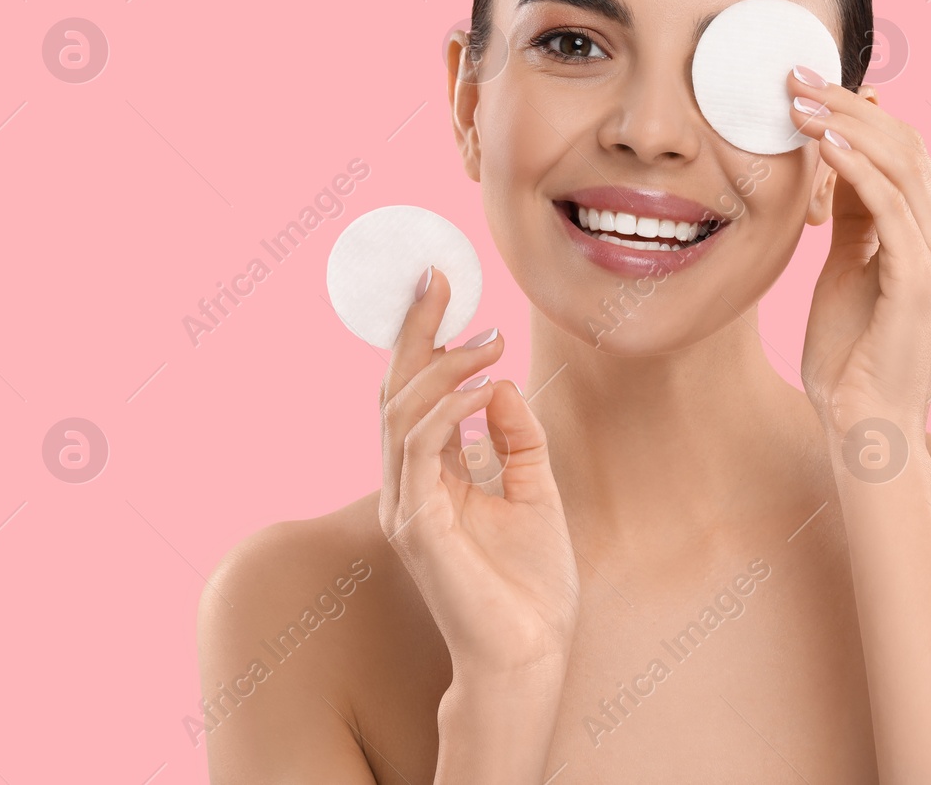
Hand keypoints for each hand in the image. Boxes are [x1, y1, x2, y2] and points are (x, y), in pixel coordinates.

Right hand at [377, 267, 580, 680]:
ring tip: (487, 339)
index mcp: (430, 477)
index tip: (445, 286)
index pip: (415, 395)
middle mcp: (407, 486)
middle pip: (395, 392)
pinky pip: (420, 449)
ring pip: (401, 413)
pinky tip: (483, 387)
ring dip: (443, 367)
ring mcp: (404, 505)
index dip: (424, 340)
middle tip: (440, 278)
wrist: (530, 652)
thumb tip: (503, 383)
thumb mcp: (535, 489)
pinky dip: (449, 410)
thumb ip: (517, 437)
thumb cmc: (531, 583)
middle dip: (415, 331)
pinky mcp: (416, 525)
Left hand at [789, 66, 930, 426]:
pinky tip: (819, 143)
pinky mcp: (924, 279)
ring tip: (796, 101)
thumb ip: (853, 218)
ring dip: (845, 124)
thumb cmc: (852, 358)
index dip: (860, 113)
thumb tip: (836, 160)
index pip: (908, 153)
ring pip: (902, 164)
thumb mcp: (848, 270)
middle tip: (794, 79)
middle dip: (848, 105)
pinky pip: (890, 203)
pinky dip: (854, 165)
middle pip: (908, 146)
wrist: (867, 429)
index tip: (807, 87)